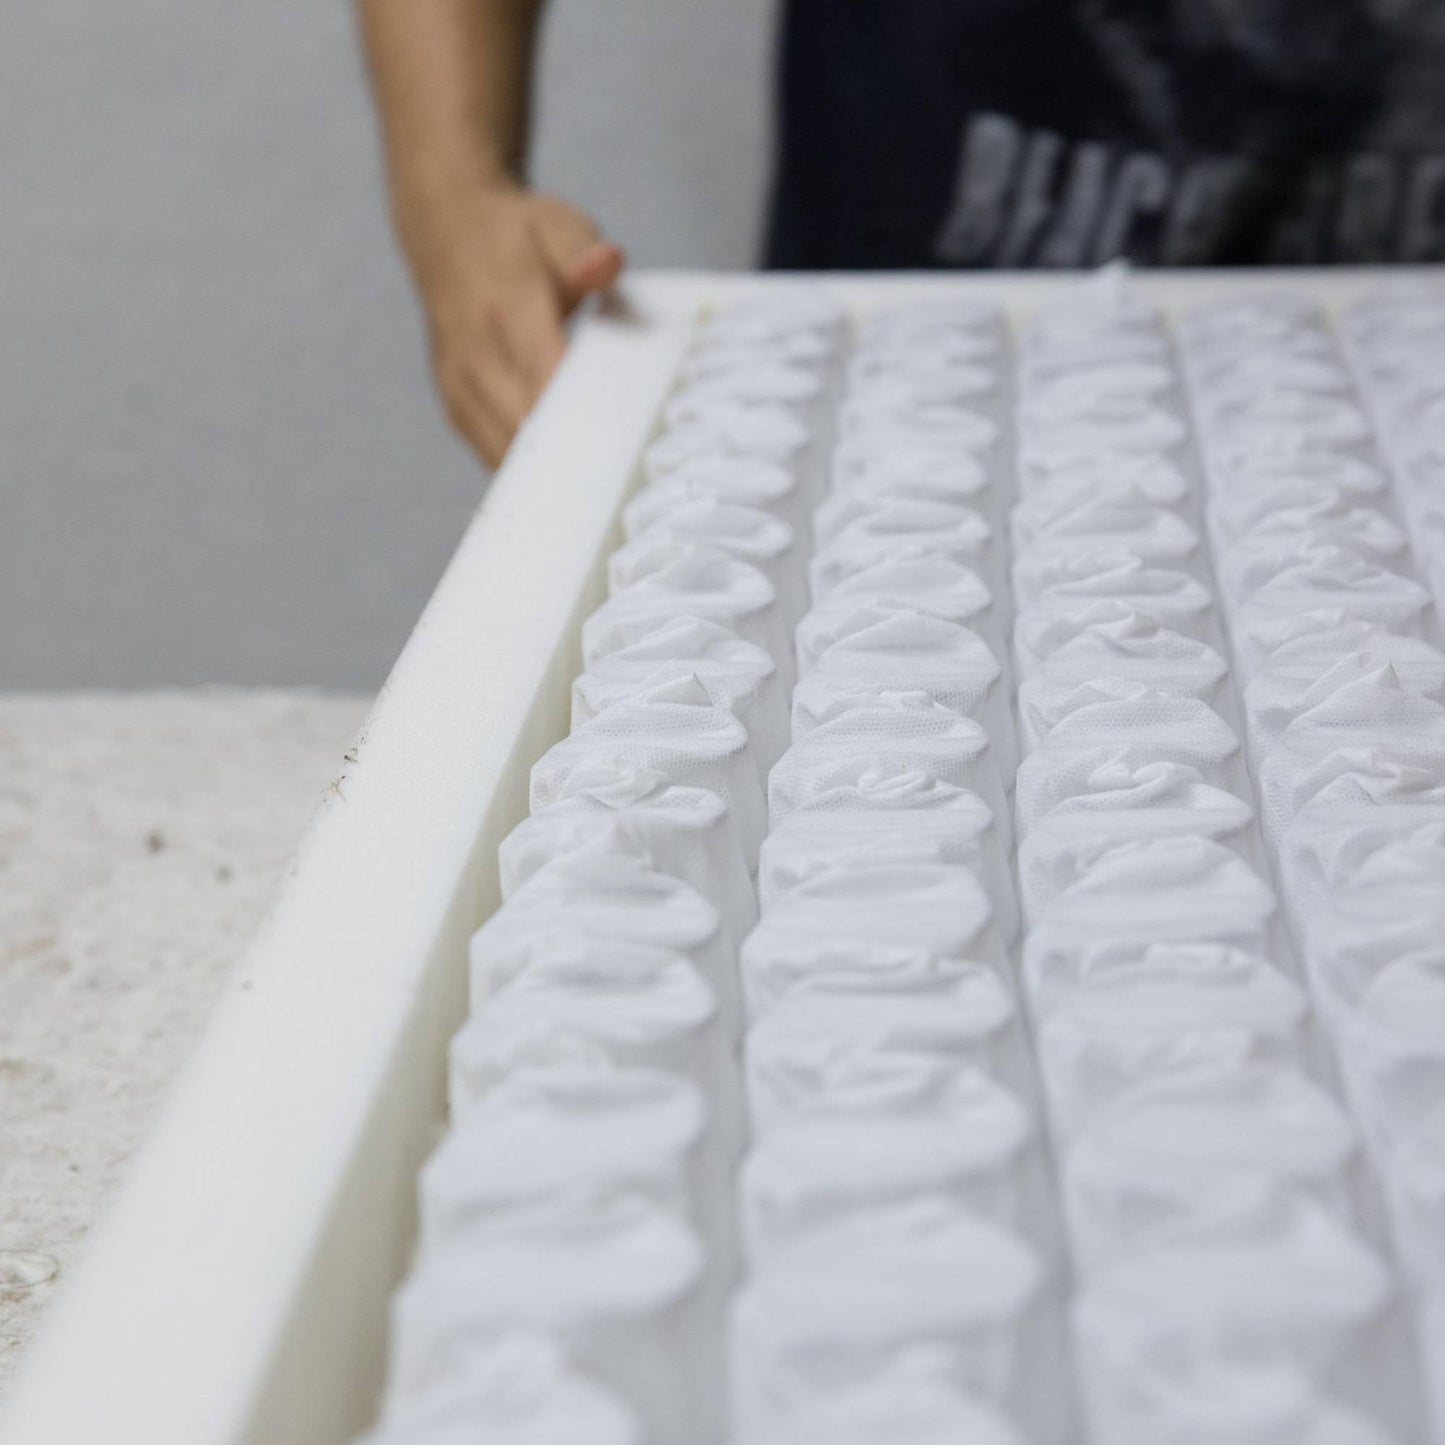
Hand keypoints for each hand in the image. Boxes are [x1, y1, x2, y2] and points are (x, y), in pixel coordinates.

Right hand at [403, 182, 624, 466]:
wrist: (445, 232)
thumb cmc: (515, 235)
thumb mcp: (554, 223)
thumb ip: (582, 250)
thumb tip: (607, 265)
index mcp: (506, 312)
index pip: (547, 382)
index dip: (585, 421)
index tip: (625, 444)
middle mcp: (476, 358)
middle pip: (529, 432)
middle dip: (576, 455)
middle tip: (623, 468)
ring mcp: (460, 388)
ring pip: (510, 456)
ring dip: (552, 468)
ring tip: (597, 473)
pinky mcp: (455, 408)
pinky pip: (495, 457)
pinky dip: (529, 467)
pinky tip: (563, 465)